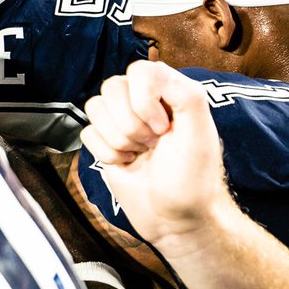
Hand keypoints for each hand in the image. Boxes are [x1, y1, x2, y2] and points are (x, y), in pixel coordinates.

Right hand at [80, 60, 226, 256]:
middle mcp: (143, 102)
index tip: (162, 127)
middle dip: (130, 124)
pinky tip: (126, 164)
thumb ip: (185, 94)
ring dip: (119, 139)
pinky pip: (87, 132)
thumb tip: (152, 75)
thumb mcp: (201, 133)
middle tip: (153, 144)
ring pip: (94, 107)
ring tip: (140, 154)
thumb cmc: (192, 178)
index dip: (143, 98)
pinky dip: (107, 153)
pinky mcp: (103, 142)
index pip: (141, 70)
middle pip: (112, 87)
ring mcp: (120, 122)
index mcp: (170, 93)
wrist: (174, 219)